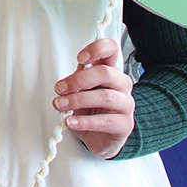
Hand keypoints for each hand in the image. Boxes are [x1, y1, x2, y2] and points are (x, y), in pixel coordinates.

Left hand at [53, 38, 134, 159]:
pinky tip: (70, 122)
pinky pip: (105, 121)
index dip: (97, 49)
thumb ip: (77, 79)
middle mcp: (121, 85)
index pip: (112, 50)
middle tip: (60, 88)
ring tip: (60, 105)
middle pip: (106, 73)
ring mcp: (126, 105)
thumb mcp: (81, 90)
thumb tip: (68, 78)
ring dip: (78, 100)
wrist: (100, 137)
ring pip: (105, 97)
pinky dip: (84, 121)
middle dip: (79, 80)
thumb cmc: (90, 109)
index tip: (80, 58)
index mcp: (111, 71)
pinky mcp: (125, 125)